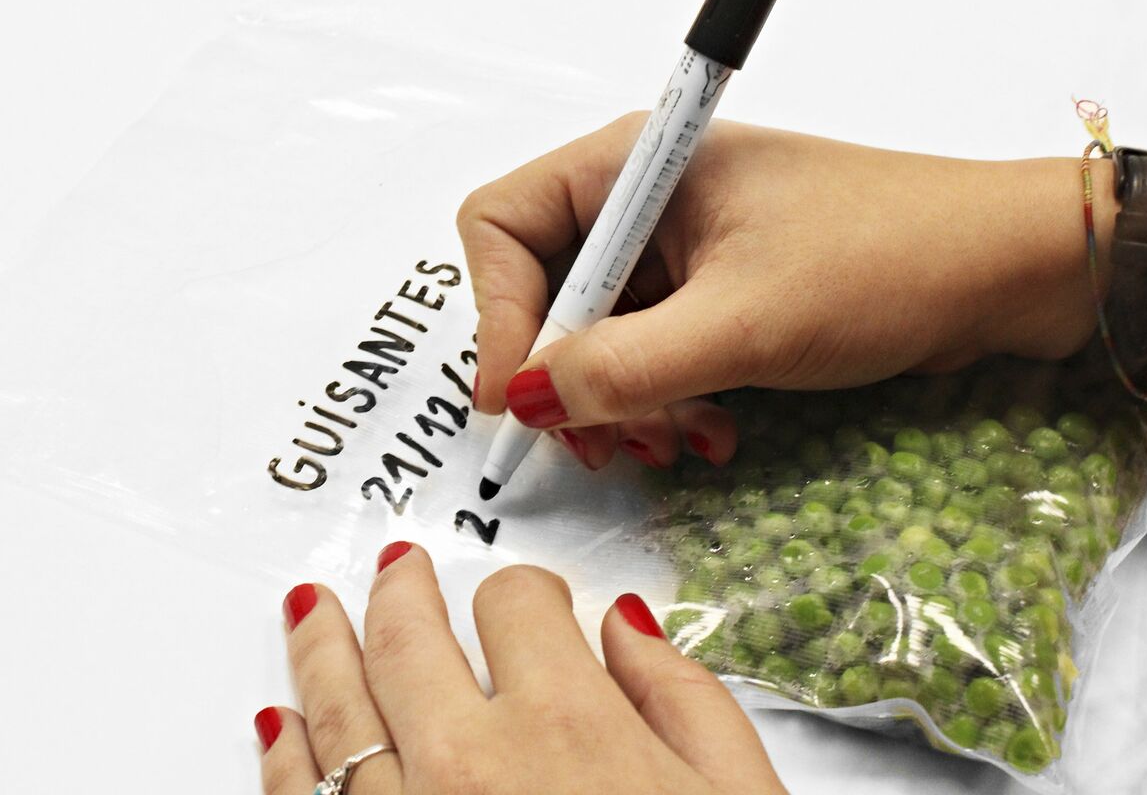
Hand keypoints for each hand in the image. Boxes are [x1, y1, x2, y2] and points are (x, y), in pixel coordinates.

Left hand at [255, 545, 788, 794]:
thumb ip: (683, 696)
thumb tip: (627, 626)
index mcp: (570, 726)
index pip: (515, 603)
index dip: (526, 592)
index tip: (531, 602)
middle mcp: (472, 765)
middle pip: (408, 634)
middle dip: (401, 590)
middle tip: (396, 566)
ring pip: (339, 705)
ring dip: (320, 647)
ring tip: (307, 611)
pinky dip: (283, 757)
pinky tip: (277, 725)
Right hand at [457, 114, 1146, 467]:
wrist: (1002, 269)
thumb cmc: (885, 260)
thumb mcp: (743, 322)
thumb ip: (623, 366)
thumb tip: (525, 399)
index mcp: (635, 164)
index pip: (502, 224)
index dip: (496, 313)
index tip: (522, 399)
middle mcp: (644, 197)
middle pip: (544, 287)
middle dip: (566, 374)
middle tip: (606, 442)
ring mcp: (680, 244)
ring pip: (596, 330)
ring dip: (619, 398)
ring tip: (676, 441)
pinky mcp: (713, 285)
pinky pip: (649, 348)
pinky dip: (662, 397)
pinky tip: (709, 430)